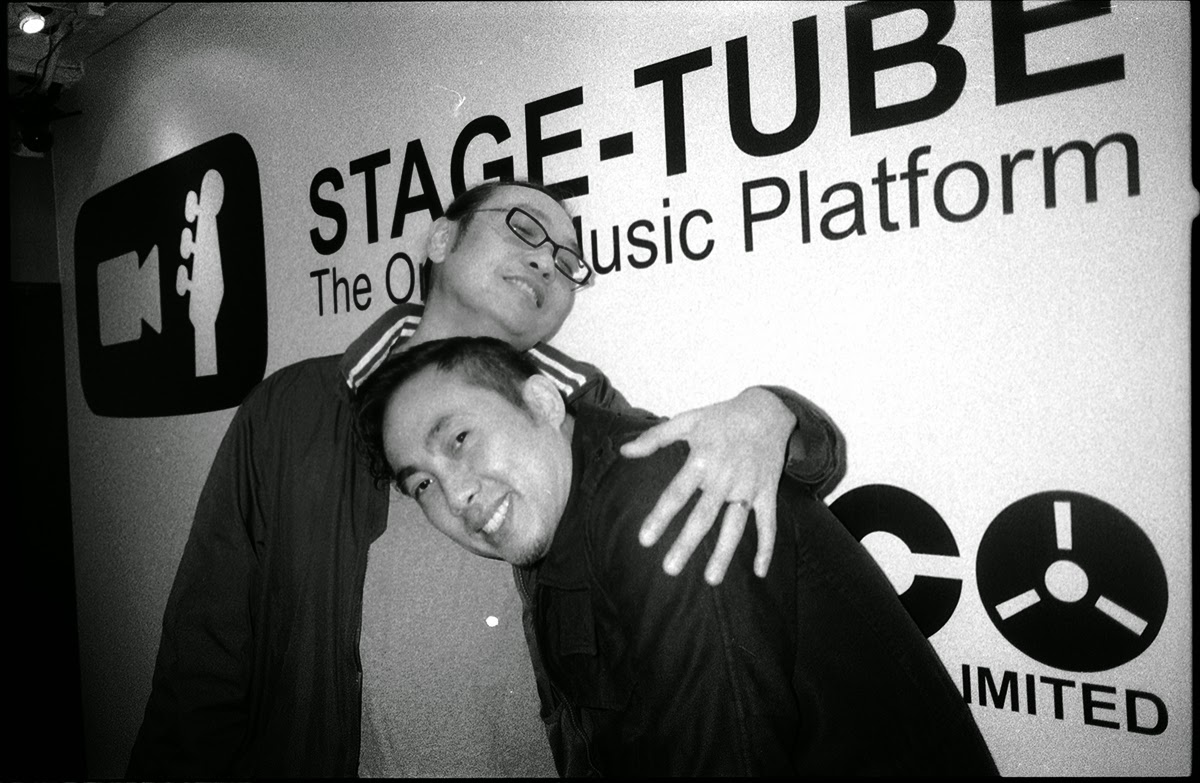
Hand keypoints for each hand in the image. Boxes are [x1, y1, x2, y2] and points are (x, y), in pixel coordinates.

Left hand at [620, 387, 794, 584]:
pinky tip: (759, 572)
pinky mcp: (767, 492)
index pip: (677, 493)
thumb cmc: (721, 417)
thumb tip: (625, 451)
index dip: (661, 517)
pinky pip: (768, 524)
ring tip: (710, 580)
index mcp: (702, 460)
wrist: (766, 411)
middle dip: (686, 544)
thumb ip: (655, 437)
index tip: (645, 540)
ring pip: (734, 526)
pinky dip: (767, 547)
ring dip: (723, 553)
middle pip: (703, 516)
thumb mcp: (687, 420)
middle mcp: (725, 477)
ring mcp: (748, 487)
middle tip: (669, 569)